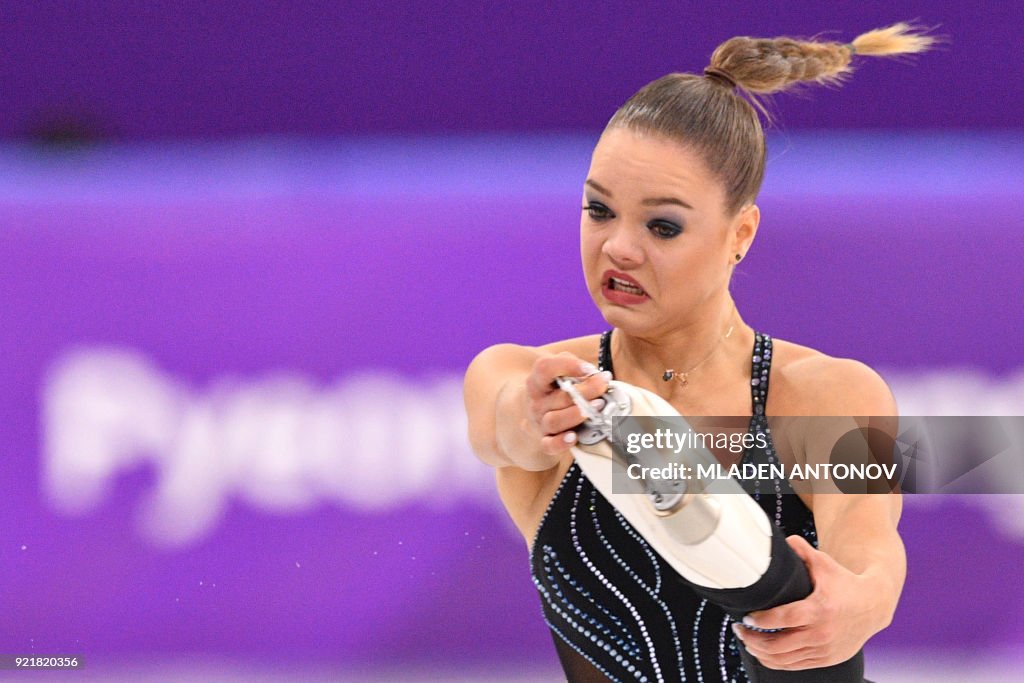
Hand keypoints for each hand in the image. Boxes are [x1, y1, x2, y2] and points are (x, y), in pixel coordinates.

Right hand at [524, 352, 611, 455]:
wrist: (535, 412)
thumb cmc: (554, 388)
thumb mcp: (558, 369)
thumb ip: (573, 364)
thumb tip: (595, 374)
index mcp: (538, 381)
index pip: (545, 368)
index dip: (568, 366)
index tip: (589, 368)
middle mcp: (537, 402)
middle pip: (560, 397)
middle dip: (586, 390)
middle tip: (603, 385)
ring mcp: (540, 422)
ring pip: (555, 421)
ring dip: (578, 414)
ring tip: (598, 406)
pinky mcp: (545, 440)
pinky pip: (549, 445)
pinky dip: (561, 443)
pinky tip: (574, 437)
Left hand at [730, 535, 882, 670]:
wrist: (873, 605)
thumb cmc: (845, 583)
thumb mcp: (824, 563)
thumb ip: (801, 550)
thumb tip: (781, 539)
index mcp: (819, 609)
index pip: (783, 619)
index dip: (760, 620)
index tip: (746, 617)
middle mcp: (822, 633)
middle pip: (778, 645)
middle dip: (753, 640)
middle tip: (739, 630)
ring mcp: (824, 649)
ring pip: (784, 660)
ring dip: (761, 653)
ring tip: (747, 641)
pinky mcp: (826, 659)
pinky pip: (795, 666)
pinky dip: (776, 662)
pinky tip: (764, 653)